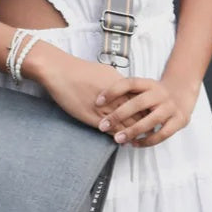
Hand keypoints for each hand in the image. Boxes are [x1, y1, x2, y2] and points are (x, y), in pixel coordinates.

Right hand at [22, 44, 144, 136]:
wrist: (61, 72)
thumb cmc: (81, 70)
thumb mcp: (106, 72)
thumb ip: (118, 82)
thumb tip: (125, 87)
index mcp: (122, 85)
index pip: (142, 101)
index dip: (147, 111)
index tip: (150, 117)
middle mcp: (117, 97)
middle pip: (138, 114)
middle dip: (144, 124)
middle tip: (149, 131)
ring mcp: (106, 108)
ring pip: (126, 124)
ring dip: (132, 133)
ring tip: (137, 139)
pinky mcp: (93, 117)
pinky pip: (111, 129)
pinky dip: (117, 135)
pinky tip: (121, 140)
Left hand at [94, 73, 200, 146]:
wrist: (183, 94)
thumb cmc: (155, 94)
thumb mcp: (143, 88)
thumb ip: (127, 95)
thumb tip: (99, 105)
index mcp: (150, 83)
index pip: (130, 83)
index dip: (112, 91)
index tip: (97, 102)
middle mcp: (160, 94)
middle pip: (138, 103)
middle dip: (119, 115)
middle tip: (103, 126)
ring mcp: (171, 107)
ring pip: (151, 120)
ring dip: (133, 131)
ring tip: (118, 139)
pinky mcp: (179, 120)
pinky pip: (162, 134)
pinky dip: (147, 141)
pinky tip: (135, 143)